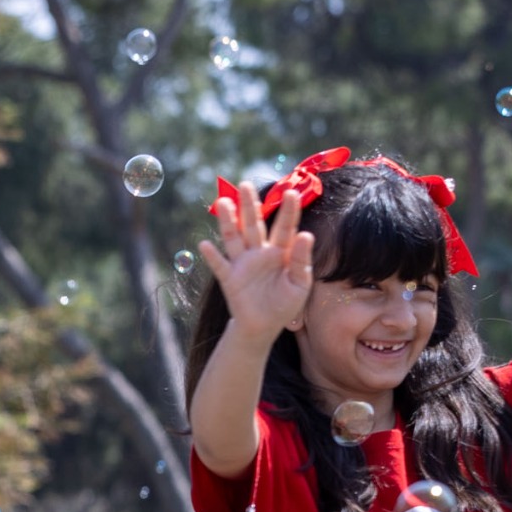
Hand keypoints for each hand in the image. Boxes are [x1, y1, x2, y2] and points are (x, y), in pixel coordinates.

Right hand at [198, 182, 315, 336]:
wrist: (263, 327)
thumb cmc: (284, 304)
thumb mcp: (300, 284)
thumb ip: (302, 260)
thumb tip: (306, 234)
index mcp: (280, 252)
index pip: (285, 227)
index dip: (288, 210)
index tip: (291, 192)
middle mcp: (260, 252)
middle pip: (254, 224)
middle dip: (249, 205)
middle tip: (245, 184)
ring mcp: (243, 264)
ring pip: (234, 238)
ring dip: (228, 221)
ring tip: (223, 202)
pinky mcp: (230, 279)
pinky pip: (220, 266)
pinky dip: (212, 256)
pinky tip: (205, 244)